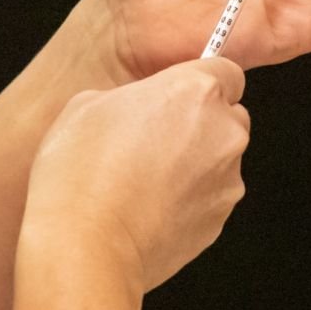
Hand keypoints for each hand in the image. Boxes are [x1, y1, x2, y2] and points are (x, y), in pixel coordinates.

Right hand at [18, 58, 250, 295]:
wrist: (87, 240)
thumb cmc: (82, 169)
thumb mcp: (89, 102)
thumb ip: (130, 97)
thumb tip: (137, 108)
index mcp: (195, 91)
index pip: (225, 69)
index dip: (198, 79)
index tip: (177, 90)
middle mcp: (223, 132)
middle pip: (228, 114)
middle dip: (199, 120)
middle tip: (151, 132)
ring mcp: (226, 180)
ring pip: (219, 158)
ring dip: (193, 160)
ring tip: (141, 174)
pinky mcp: (220, 220)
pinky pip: (209, 196)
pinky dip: (187, 196)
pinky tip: (146, 202)